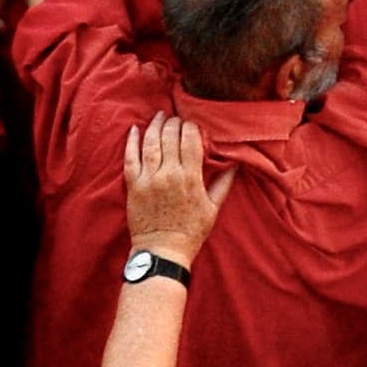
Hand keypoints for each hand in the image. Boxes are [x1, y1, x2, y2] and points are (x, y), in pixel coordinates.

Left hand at [120, 111, 230, 258]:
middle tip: (176, 117)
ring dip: (155, 125)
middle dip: (174, 123)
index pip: (190, 140)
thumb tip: (236, 163)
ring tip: (159, 116)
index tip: (192, 123)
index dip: (191, 127)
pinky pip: (130, 157)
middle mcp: (169, 174)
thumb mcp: (213, 209)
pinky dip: (131, 141)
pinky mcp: (133, 185)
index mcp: (190, 178)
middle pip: (170, 137)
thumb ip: (224, 183)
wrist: (163, 251)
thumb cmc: (191, 232)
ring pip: (151, 142)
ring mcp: (149, 179)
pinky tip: (135, 129)